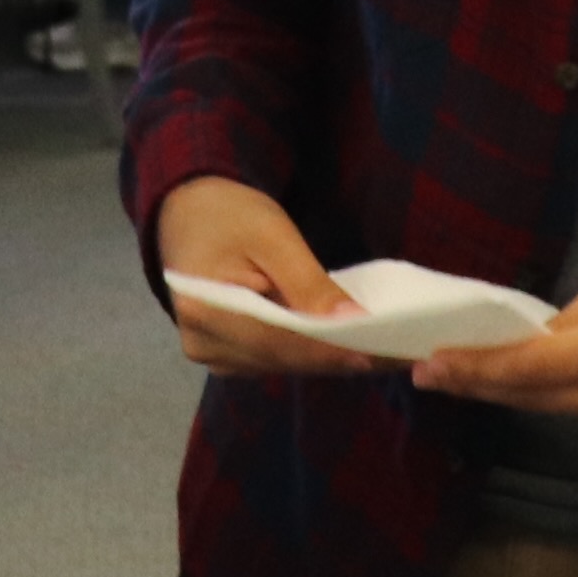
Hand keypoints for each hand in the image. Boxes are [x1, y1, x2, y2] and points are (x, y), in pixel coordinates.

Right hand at [154, 176, 375, 375]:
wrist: (188, 211)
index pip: (276, 341)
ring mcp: (209, 353)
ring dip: (324, 359)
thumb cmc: (228, 214)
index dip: (326, 351)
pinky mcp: (222, 354)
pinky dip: (306, 354)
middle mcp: (202, 341)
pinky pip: (272, 360)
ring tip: (373, 351)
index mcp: (205, 309)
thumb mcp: (273, 236)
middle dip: (334, 357)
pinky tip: (339, 346)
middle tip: (389, 355)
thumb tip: (352, 323)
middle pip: (280, 359)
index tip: (374, 353)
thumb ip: (308, 283)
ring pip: (279, 365)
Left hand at [412, 241, 577, 434]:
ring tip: (468, 371)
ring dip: (517, 392)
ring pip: (561, 409)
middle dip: (482, 385)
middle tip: (430, 372)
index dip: (476, 371)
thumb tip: (532, 340)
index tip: (430, 365)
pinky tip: (533, 379)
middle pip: (538, 399)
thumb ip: (576, 316)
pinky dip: (559, 395)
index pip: (532, 370)